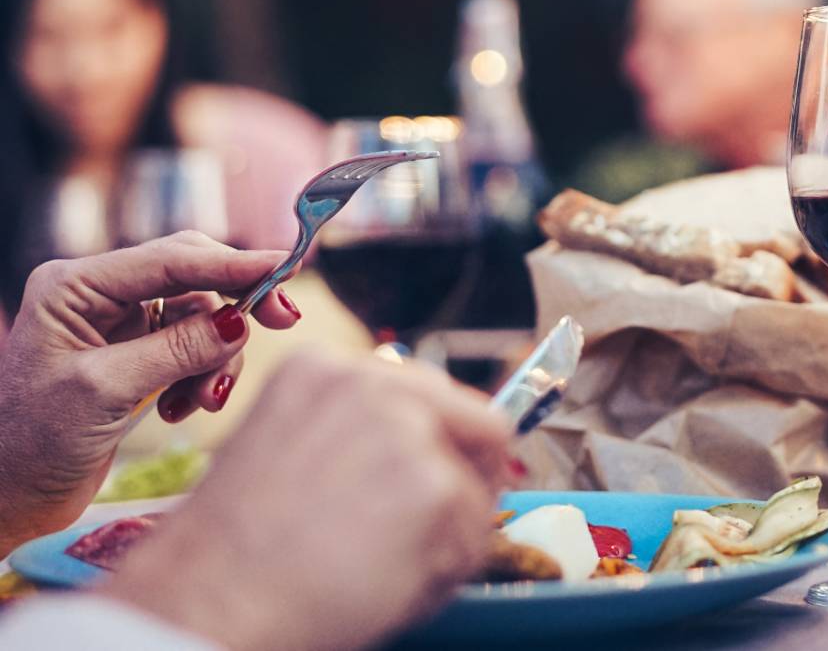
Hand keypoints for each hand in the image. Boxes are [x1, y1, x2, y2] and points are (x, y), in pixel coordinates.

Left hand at [0, 234, 300, 549]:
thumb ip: (176, 350)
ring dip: (215, 358)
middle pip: (193, 276)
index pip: (169, 259)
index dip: (233, 262)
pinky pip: (194, 347)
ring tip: (202, 403)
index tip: (286, 267)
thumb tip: (241, 320)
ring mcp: (118, 324)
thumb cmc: (33, 445)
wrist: (9, 498)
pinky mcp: (136, 354)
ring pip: (201, 315)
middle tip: (285, 320)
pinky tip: (179, 410)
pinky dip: (201, 376)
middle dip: (235, 305)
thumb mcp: (104, 391)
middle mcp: (97, 295)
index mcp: (73, 287)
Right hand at [103, 352, 513, 650]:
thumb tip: (426, 448)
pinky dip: (443, 574)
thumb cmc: (226, 555)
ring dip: (445, 540)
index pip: (429, 391)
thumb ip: (354, 434)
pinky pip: (473, 540)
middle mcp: (373, 384)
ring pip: (472, 492)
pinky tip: (386, 587)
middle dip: (467, 478)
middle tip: (440, 528)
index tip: (442, 473)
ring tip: (379, 572)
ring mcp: (410, 433)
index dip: (444, 442)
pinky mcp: (436, 489)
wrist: (203, 606)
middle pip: (475, 423)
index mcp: (327, 369)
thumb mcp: (282, 451)